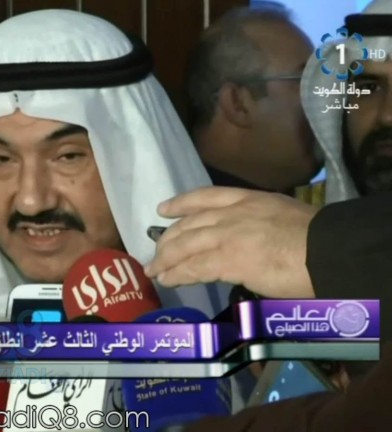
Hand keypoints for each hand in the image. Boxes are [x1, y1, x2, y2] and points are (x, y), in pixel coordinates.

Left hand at [144, 186, 318, 298]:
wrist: (327, 251)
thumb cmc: (315, 239)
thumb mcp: (282, 215)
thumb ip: (259, 223)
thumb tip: (249, 239)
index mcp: (249, 199)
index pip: (205, 196)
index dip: (181, 203)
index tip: (163, 209)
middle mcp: (233, 212)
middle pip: (189, 224)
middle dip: (168, 239)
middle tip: (156, 251)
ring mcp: (228, 234)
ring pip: (185, 245)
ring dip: (166, 259)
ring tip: (155, 270)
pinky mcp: (227, 259)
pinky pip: (194, 267)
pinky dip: (177, 274)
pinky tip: (168, 279)